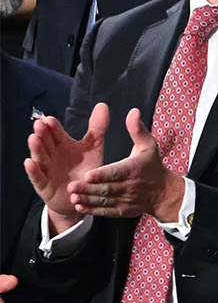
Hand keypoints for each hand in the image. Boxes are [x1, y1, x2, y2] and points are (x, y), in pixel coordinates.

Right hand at [25, 103, 106, 233]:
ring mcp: (47, 170)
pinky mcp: (45, 186)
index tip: (51, 119)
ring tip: (33, 138)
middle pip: (46, 143)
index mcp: (63, 144)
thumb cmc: (86, 170)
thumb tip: (102, 105)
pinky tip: (30, 162)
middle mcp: (52, 155)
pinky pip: (38, 178)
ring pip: (40, 157)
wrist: (83, 197)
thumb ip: (97, 128)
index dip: (53, 127)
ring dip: (36, 149)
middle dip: (42, 134)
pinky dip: (34, 170)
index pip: (56, 133)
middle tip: (39, 125)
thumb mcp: (93, 148)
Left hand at [70, 109, 185, 221]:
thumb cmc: (152, 165)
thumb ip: (137, 129)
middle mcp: (130, 186)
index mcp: (134, 169)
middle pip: (107, 188)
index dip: (102, 174)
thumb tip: (133, 111)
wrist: (163, 191)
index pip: (117, 172)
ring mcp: (126, 200)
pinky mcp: (122, 210)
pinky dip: (93, 210)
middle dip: (89, 188)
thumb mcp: (148, 145)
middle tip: (71, 186)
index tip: (88, 174)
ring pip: (104, 201)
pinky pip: (106, 211)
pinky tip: (80, 206)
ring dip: (88, 199)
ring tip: (72, 196)